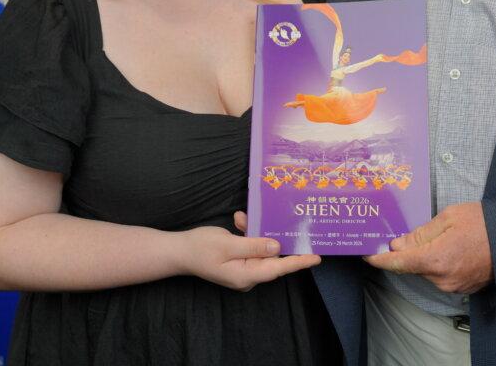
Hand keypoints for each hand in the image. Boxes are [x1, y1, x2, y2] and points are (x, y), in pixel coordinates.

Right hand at [180, 217, 319, 290]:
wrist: (178, 252)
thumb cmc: (199, 248)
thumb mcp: (227, 244)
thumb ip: (253, 246)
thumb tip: (277, 247)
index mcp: (247, 275)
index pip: (279, 268)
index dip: (299, 261)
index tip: (317, 257)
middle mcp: (248, 275)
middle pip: (272, 257)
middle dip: (273, 236)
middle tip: (284, 220)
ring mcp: (242, 269)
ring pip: (260, 248)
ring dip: (255, 231)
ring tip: (240, 219)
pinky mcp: (238, 261)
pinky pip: (250, 247)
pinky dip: (247, 233)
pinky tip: (239, 220)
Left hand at [365, 202, 492, 293]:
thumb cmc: (485, 223)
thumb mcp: (449, 217)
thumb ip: (420, 233)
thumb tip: (398, 245)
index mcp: (436, 259)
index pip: (398, 263)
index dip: (380, 259)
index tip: (367, 254)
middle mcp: (442, 278)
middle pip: (412, 266)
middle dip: (406, 251)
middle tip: (402, 234)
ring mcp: (453, 286)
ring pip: (427, 270)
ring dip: (425, 256)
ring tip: (438, 236)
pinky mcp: (462, 287)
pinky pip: (441, 275)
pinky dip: (438, 263)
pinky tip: (450, 247)